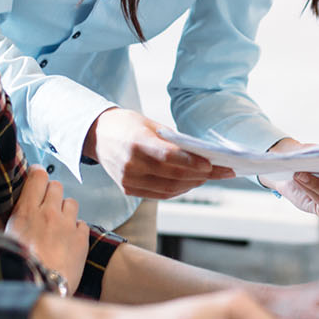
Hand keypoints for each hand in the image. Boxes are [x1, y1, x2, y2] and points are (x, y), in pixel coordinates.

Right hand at [4, 169, 88, 292]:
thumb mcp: (5, 240)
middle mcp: (49, 213)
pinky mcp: (81, 238)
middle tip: (45, 206)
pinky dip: (76, 229)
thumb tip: (12, 213)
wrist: (40, 289)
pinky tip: (68, 240)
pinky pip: (82, 223)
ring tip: (58, 225)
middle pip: (56, 186)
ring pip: (71, 202)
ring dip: (65, 210)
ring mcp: (67, 225)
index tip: (36, 177)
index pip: (37, 177)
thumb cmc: (17, 267)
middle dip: (51, 193)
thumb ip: (12, 221)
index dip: (37, 174)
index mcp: (26, 212)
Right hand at [84, 108, 232, 198]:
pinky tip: (190, 182)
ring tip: (209, 177)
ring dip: (192, 184)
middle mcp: (130, 164)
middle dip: (201, 175)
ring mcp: (128, 180)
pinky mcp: (128, 189)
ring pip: (168, 189)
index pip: (169, 157)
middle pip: (173, 175)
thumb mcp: (150, 124)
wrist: (97, 135)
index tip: (212, 164)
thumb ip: (172, 140)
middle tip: (221, 171)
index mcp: (136, 143)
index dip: (192, 163)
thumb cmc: (127, 125)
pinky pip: (159, 194)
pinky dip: (178, 189)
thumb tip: (201, 154)